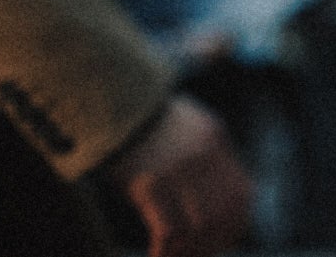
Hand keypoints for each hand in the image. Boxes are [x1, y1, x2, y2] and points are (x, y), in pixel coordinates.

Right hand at [103, 95, 252, 256]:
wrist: (96, 94)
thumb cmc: (130, 116)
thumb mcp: (178, 121)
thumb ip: (200, 153)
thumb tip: (206, 204)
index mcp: (213, 135)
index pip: (240, 196)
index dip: (231, 225)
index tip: (217, 241)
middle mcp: (204, 152)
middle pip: (223, 214)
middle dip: (211, 242)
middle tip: (193, 253)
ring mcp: (179, 167)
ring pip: (199, 226)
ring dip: (189, 249)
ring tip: (171, 254)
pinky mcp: (150, 182)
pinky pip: (170, 230)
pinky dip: (165, 250)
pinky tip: (156, 254)